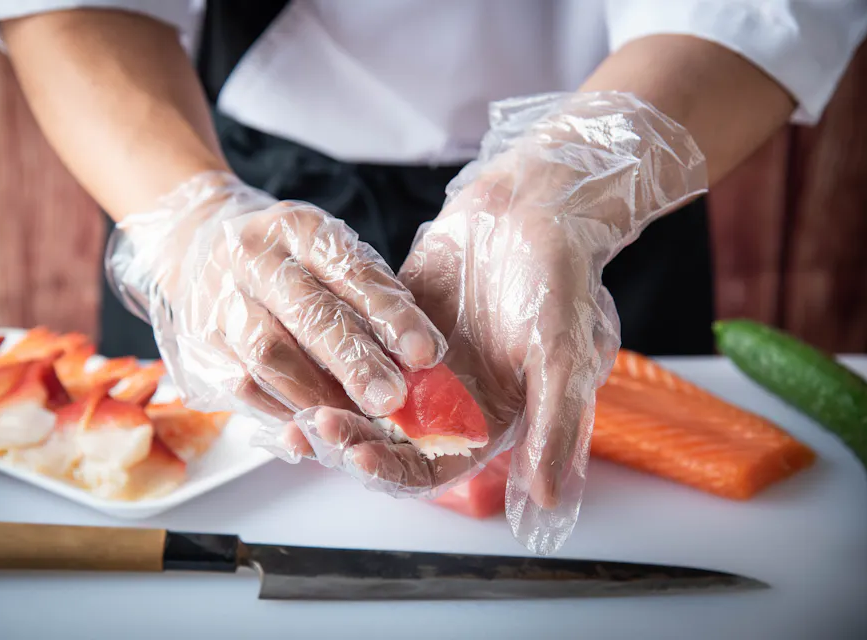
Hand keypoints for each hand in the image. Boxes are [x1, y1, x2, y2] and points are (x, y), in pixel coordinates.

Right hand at [105, 172, 445, 418]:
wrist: (195, 252)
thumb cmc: (288, 262)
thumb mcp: (329, 253)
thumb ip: (373, 294)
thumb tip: (422, 355)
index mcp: (295, 226)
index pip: (349, 269)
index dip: (390, 313)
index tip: (425, 352)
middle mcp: (252, 258)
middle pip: (307, 314)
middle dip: (355, 361)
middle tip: (392, 398)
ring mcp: (219, 301)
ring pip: (269, 356)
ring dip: (320, 394)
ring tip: (360, 420)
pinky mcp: (201, 345)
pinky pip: (245, 386)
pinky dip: (286, 410)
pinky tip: (318, 424)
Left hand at [272, 92, 706, 553]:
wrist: (536, 207)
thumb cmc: (561, 282)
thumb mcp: (566, 356)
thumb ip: (557, 425)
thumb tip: (550, 500)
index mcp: (486, 420)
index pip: (431, 469)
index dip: (394, 471)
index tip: (359, 458)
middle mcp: (447, 401)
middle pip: (387, 441)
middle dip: (351, 439)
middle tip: (318, 427)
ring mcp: (417, 364)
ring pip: (364, 399)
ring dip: (335, 403)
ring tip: (301, 400)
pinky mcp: (393, 325)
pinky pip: (356, 350)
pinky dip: (331, 357)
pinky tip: (302, 354)